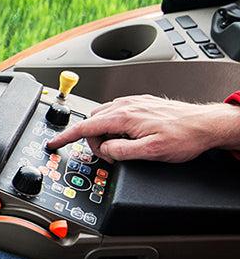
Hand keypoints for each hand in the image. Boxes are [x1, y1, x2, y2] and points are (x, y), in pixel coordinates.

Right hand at [46, 94, 239, 162]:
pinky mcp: (140, 104)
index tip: (53, 142)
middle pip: (92, 122)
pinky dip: (114, 126)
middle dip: (93, 140)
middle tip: (110, 156)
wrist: (205, 125)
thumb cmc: (184, 137)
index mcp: (123, 117)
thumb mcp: (150, 152)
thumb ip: (120, 152)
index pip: (85, 127)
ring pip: (103, 117)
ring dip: (104, 133)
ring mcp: (132, 103)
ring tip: (121, 147)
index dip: (65, 136)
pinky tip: (129, 136)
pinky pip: (116, 113)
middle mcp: (125, 106)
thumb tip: (103, 151)